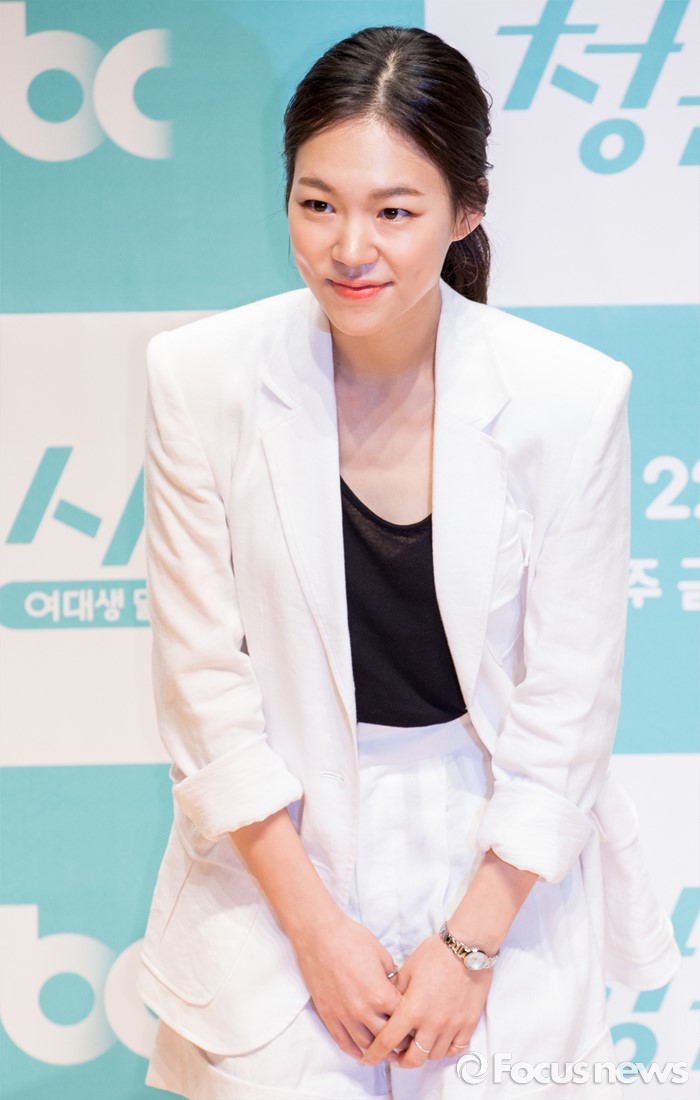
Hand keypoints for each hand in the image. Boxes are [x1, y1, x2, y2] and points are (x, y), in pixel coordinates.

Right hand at [291, 910, 402, 1060]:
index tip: (417, 1026)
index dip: (412, 1022)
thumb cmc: (351, 938)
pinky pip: (342, 1041)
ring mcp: (344, 1015)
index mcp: (380, 994)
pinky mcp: (328, 1015)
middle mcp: (363, 1010)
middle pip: (386, 1038)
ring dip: (378, 1053)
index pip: (403, 1019)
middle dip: (399, 1043)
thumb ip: (392, 975)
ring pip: (365, 1045)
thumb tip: (396, 985)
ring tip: (387, 1055)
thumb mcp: (381, 953)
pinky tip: (361, 1053)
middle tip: (407, 1045)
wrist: (319, 935)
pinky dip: (354, 1050)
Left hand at [360, 933, 491, 1066]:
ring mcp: (452, 1026)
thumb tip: (383, 1005)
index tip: (368, 1059)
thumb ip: (394, 992)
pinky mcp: (469, 1024)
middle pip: (414, 1059)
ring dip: (423, 1053)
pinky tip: (439, 1041)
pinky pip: (456, 1049)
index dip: (375, 1053)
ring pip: (434, 1055)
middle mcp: (432, 1023)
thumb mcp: (407, 969)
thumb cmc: (435, 954)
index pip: (388, 1041)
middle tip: (396, 1056)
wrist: (467, 948)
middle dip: (401, 1061)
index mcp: (413, 1009)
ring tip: (418, 1044)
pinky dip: (445, 1049)